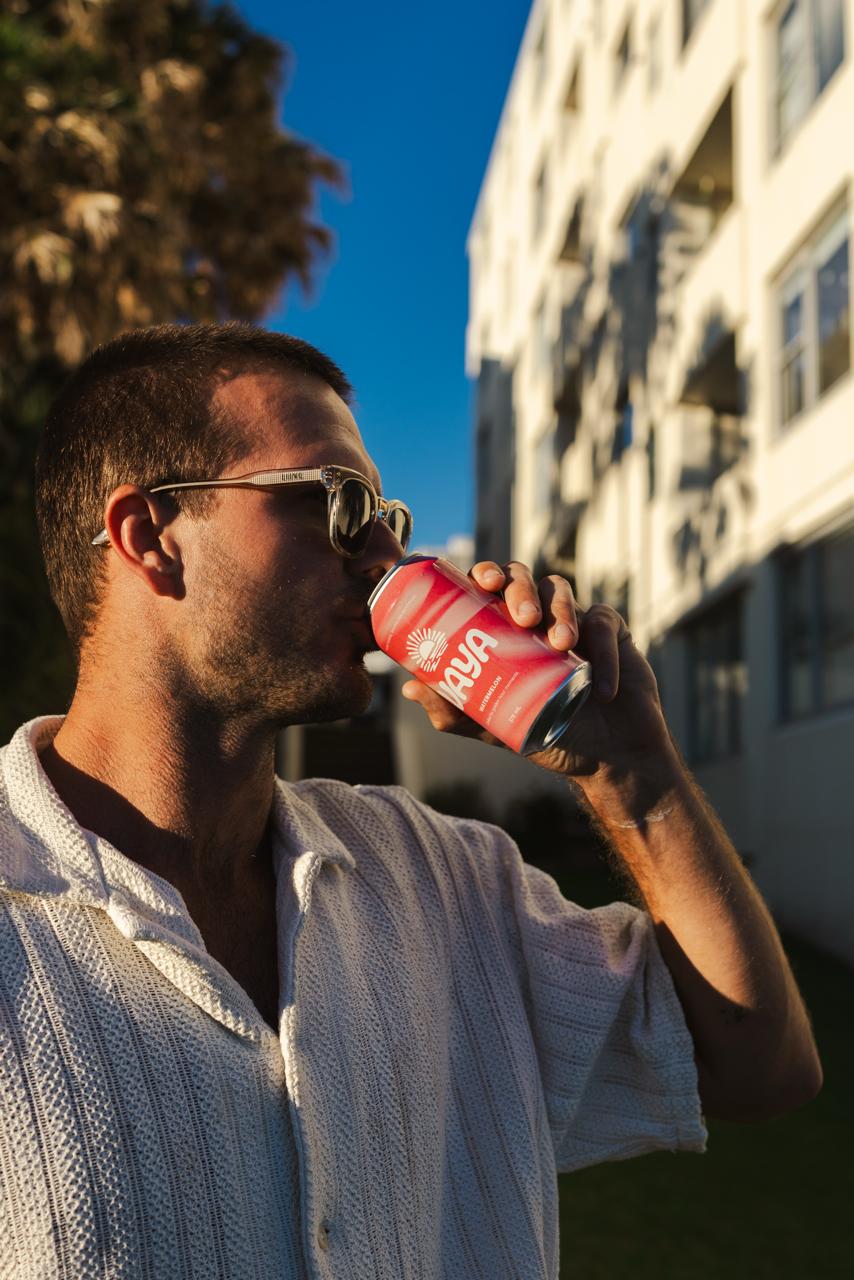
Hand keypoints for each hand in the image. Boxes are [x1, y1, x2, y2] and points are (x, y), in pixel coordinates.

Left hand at [400, 560, 674, 780]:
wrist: (608, 758)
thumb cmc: (549, 734)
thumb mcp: (497, 727)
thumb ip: (457, 713)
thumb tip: (409, 688)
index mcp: (505, 629)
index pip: (489, 587)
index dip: (483, 573)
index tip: (481, 580)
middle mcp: (537, 617)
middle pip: (522, 577)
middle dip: (520, 588)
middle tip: (523, 618)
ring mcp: (575, 619)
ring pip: (562, 590)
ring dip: (562, 612)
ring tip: (563, 644)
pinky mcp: (611, 630)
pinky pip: (604, 622)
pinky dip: (601, 651)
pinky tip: (600, 686)